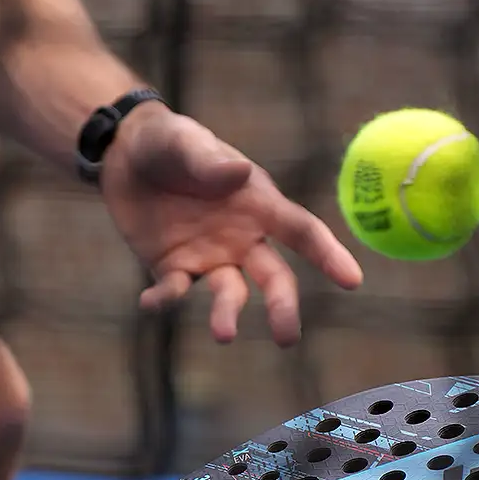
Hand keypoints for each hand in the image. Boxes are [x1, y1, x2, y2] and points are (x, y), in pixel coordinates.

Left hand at [101, 102, 363, 347]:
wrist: (125, 156)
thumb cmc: (168, 141)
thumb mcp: (185, 142)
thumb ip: (209, 160)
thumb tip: (239, 172)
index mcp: (259, 205)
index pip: (302, 232)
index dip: (328, 255)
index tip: (353, 281)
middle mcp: (241, 238)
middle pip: (273, 277)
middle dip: (283, 306)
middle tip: (286, 338)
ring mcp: (208, 257)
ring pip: (228, 293)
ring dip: (227, 314)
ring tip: (224, 335)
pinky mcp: (171, 268)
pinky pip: (172, 291)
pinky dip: (163, 300)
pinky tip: (149, 302)